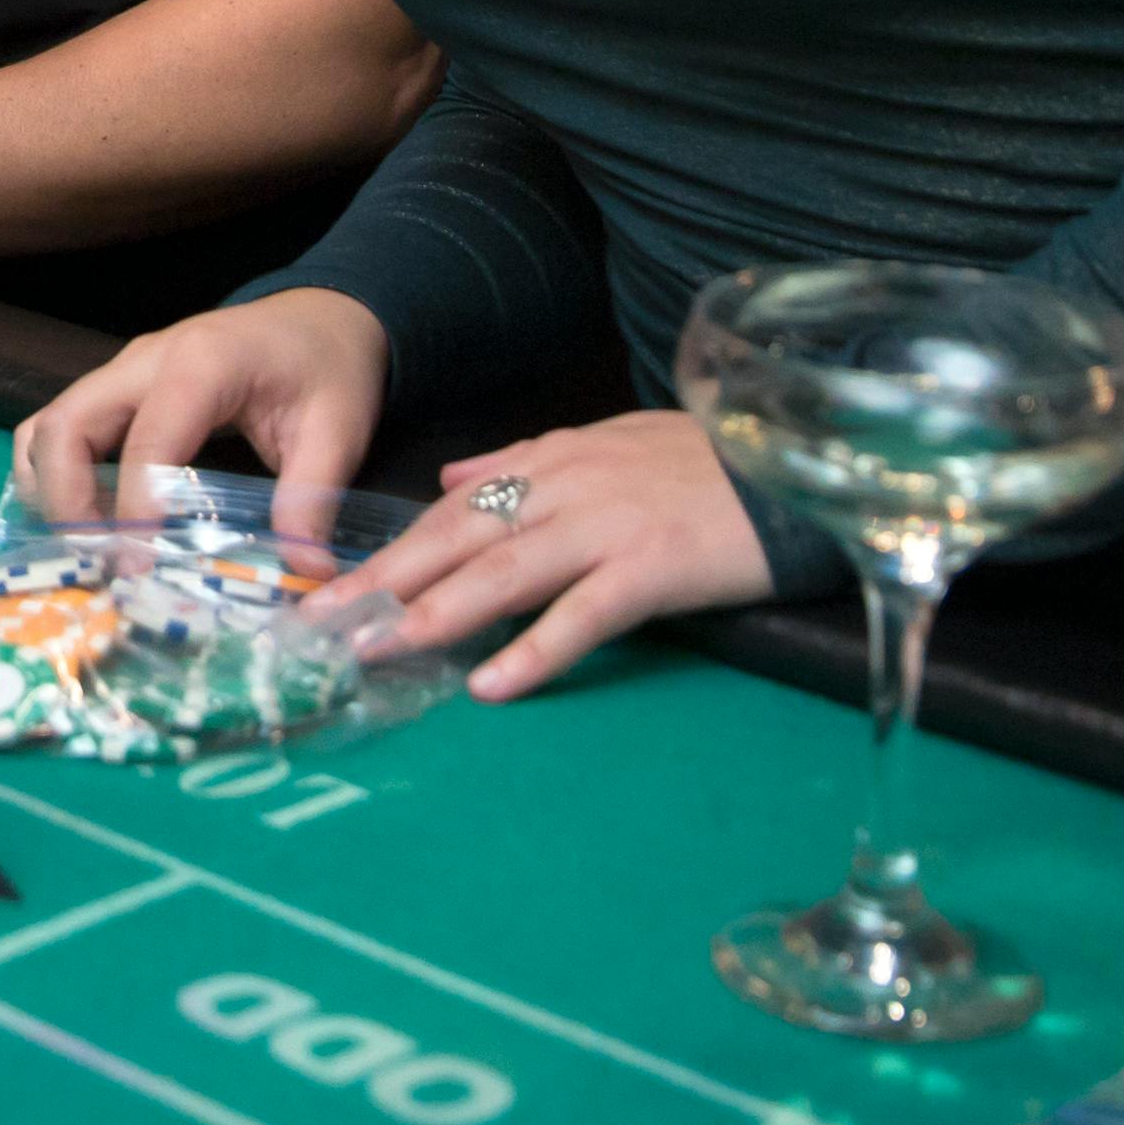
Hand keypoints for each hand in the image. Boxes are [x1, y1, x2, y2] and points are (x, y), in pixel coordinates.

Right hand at [13, 292, 390, 529]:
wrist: (321, 318)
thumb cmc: (328, 368)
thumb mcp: (338, 430)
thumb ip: (313, 496)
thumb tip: (305, 572)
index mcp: (203, 364)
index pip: (148, 439)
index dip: (134, 507)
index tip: (140, 565)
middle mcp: (146, 360)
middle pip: (67, 424)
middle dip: (66, 500)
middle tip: (99, 562)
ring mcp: (124, 372)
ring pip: (50, 424)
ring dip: (52, 489)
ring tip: (90, 548)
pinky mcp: (117, 388)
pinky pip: (61, 426)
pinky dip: (55, 475)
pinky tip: (89, 521)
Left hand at [321, 410, 774, 703]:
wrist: (799, 464)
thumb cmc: (711, 463)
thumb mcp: (612, 440)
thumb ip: (528, 459)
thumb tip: (454, 476)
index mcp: (557, 459)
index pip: (454, 508)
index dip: (392, 550)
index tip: (334, 588)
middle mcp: (569, 486)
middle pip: (458, 538)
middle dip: (385, 582)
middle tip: (324, 625)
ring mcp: (609, 525)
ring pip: (504, 572)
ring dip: (435, 613)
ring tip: (381, 650)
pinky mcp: (652, 566)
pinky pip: (583, 615)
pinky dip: (534, 651)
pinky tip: (491, 684)